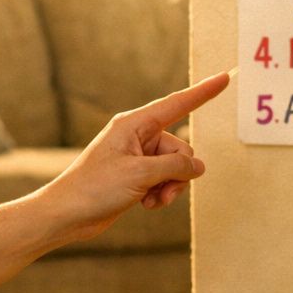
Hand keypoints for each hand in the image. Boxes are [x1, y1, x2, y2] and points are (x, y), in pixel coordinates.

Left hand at [43, 70, 229, 240]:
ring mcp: (137, 157)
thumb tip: (198, 167)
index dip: (203, 93)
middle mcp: (137, 136)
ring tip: (153, 201)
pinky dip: (161, 193)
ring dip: (170, 187)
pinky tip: (146, 205)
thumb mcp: (140, 174)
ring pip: (175, 168)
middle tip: (163, 191)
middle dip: (178, 173)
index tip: (224, 78)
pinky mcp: (135, 176)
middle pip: (180, 149)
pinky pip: (164, 180)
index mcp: (134, 124)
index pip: (177, 104)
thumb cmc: (94, 188)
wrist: (67, 215)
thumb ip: (175, 167)